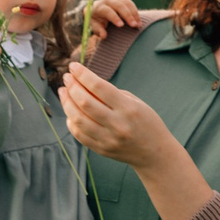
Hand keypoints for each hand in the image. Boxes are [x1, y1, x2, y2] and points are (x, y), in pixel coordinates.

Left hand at [59, 64, 174, 170]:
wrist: (155, 153)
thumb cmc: (146, 122)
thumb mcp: (136, 102)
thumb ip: (111, 94)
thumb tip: (83, 83)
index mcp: (129, 109)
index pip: (99, 87)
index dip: (82, 74)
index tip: (73, 66)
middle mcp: (118, 125)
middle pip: (85, 102)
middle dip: (72, 87)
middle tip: (67, 78)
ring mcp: (108, 139)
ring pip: (77, 119)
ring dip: (66, 103)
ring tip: (64, 92)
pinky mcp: (102, 150)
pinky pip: (79, 134)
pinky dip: (71, 121)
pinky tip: (70, 112)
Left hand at [83, 0, 140, 40]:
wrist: (97, 9)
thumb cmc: (96, 20)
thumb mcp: (94, 25)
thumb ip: (98, 30)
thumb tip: (104, 36)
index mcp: (100, 7)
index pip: (108, 11)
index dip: (114, 18)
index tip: (121, 26)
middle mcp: (108, 0)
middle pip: (119, 6)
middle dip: (127, 15)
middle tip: (134, 25)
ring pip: (127, 3)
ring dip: (134, 14)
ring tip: (139, 25)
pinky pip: (131, 3)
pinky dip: (135, 12)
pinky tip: (139, 21)